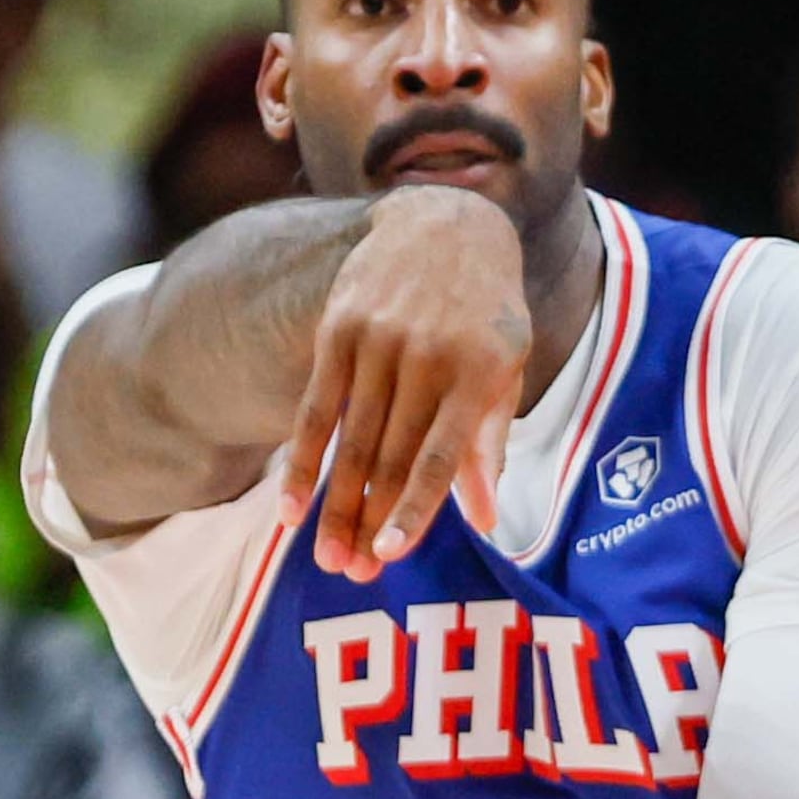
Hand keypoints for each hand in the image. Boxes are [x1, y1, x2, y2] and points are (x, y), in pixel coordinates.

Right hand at [284, 188, 528, 579]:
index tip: (392, 553)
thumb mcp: (507, 366)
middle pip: (390, 455)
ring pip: (351, 439)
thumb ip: (489, 443)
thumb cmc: (487, 312)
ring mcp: (379, 341)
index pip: (440, 453)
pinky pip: (316, 408)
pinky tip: (291, 506)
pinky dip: (303, 460)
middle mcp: (427, 355)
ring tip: (325, 555)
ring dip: (335, 503)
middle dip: (369, 519)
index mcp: (478, 370)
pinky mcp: (339, 331)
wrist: (447, 223)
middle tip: (353, 575)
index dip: (414, 506)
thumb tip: (484, 521)